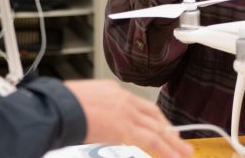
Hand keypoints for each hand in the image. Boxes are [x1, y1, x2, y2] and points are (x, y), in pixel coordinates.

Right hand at [64, 79, 192, 156]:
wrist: (60, 107)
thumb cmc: (63, 105)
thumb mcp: (84, 98)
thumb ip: (98, 107)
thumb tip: (100, 119)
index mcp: (115, 92)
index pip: (141, 106)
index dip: (154, 118)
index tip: (162, 127)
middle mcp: (125, 100)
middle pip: (153, 116)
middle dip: (168, 129)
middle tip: (179, 141)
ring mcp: (127, 114)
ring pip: (156, 130)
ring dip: (171, 143)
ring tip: (184, 153)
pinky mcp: (125, 129)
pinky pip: (149, 141)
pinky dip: (162, 149)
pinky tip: (171, 156)